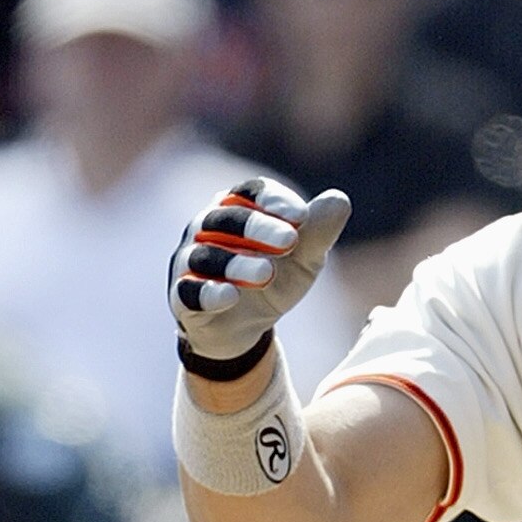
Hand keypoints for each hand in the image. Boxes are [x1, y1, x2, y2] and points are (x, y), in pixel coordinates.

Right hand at [169, 175, 349, 363]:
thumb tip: (340, 200)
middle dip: (257, 227)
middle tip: (290, 240)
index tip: (302, 216)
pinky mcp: (182, 297)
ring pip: (204, 255)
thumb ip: (319, 232)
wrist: (244, 329)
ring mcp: (189, 261)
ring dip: (236, 262)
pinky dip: (208, 293)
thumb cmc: (273, 281)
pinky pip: (188, 291)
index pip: (249, 192)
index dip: (272, 200)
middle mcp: (205, 228)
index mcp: (237, 209)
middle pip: (225, 217)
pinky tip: (230, 295)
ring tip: (267, 273)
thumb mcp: (303, 259)